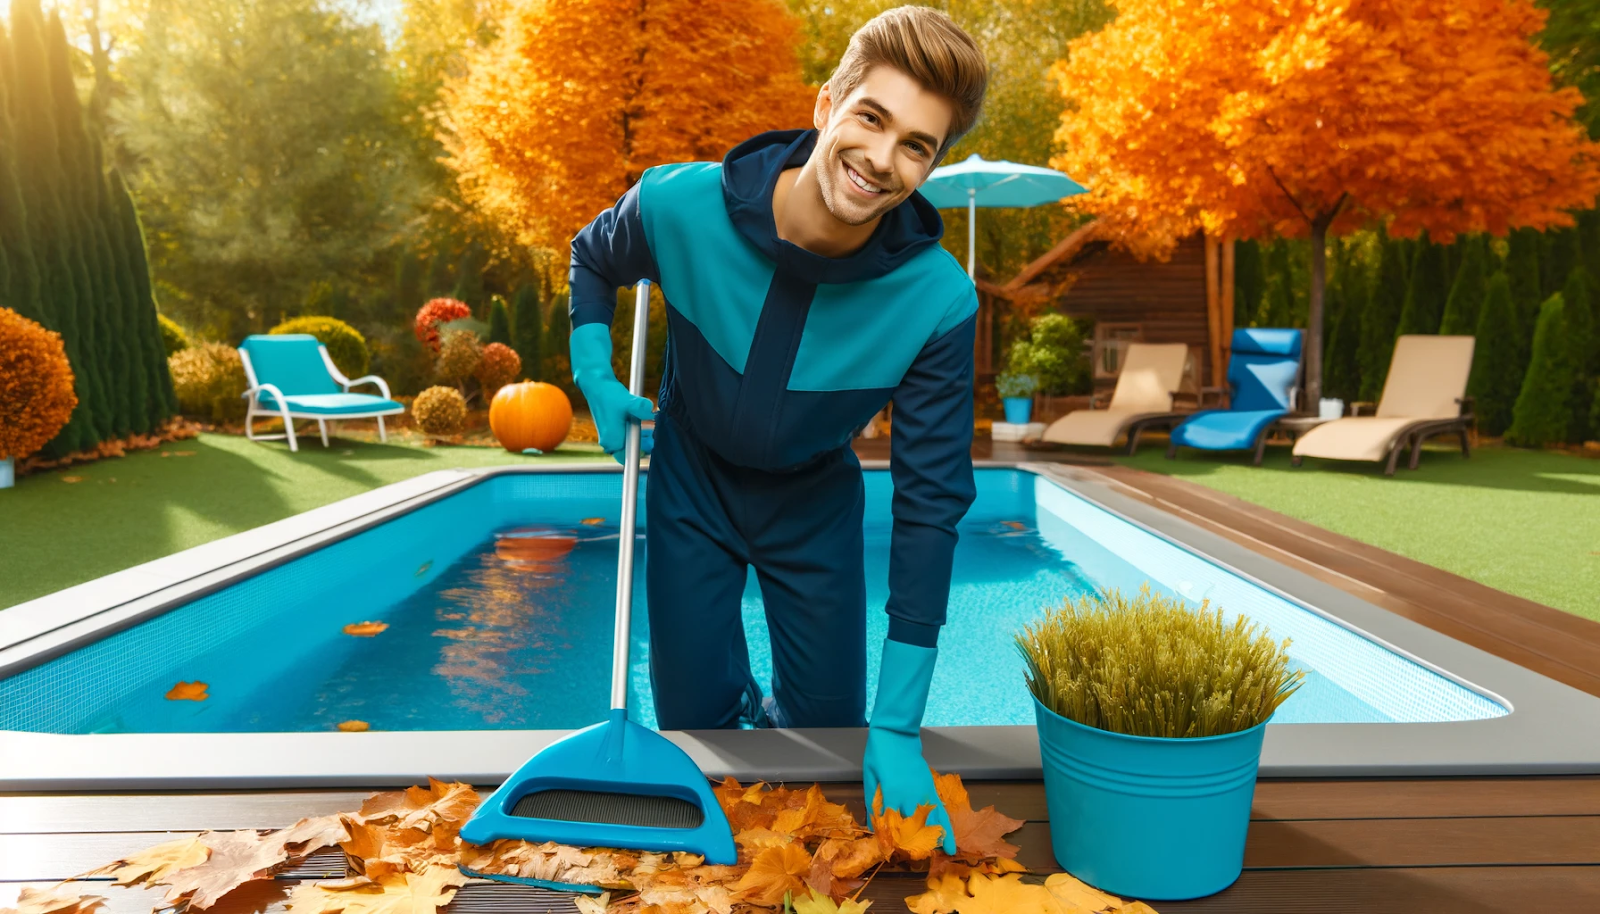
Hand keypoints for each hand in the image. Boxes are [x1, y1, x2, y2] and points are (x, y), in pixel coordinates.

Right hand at [570, 323, 655, 459]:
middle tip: (654, 432)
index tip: (653, 441)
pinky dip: (636, 432)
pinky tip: (644, 423)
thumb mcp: (627, 401)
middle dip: (645, 443)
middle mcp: (609, 443)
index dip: (643, 452)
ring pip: (630, 444)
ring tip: (651, 427)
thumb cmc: (609, 394)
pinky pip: (626, 438)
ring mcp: (610, 438)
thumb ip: (640, 407)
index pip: (630, 458)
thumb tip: (651, 410)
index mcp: (612, 441)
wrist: (596, 384)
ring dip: (642, 437)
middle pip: (632, 452)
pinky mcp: (611, 431)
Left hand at [863, 638, 956, 855]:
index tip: (894, 852)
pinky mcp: (931, 786)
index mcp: (892, 793)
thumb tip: (872, 825)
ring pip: (933, 818)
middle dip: (916, 842)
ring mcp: (923, 791)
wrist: (896, 735)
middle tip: (918, 858)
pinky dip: (946, 823)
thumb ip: (873, 801)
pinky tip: (949, 835)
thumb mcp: (870, 777)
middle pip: (915, 825)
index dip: (894, 838)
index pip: (894, 823)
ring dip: (939, 836)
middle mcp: (911, 795)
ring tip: (946, 852)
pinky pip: (941, 808)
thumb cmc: (879, 754)